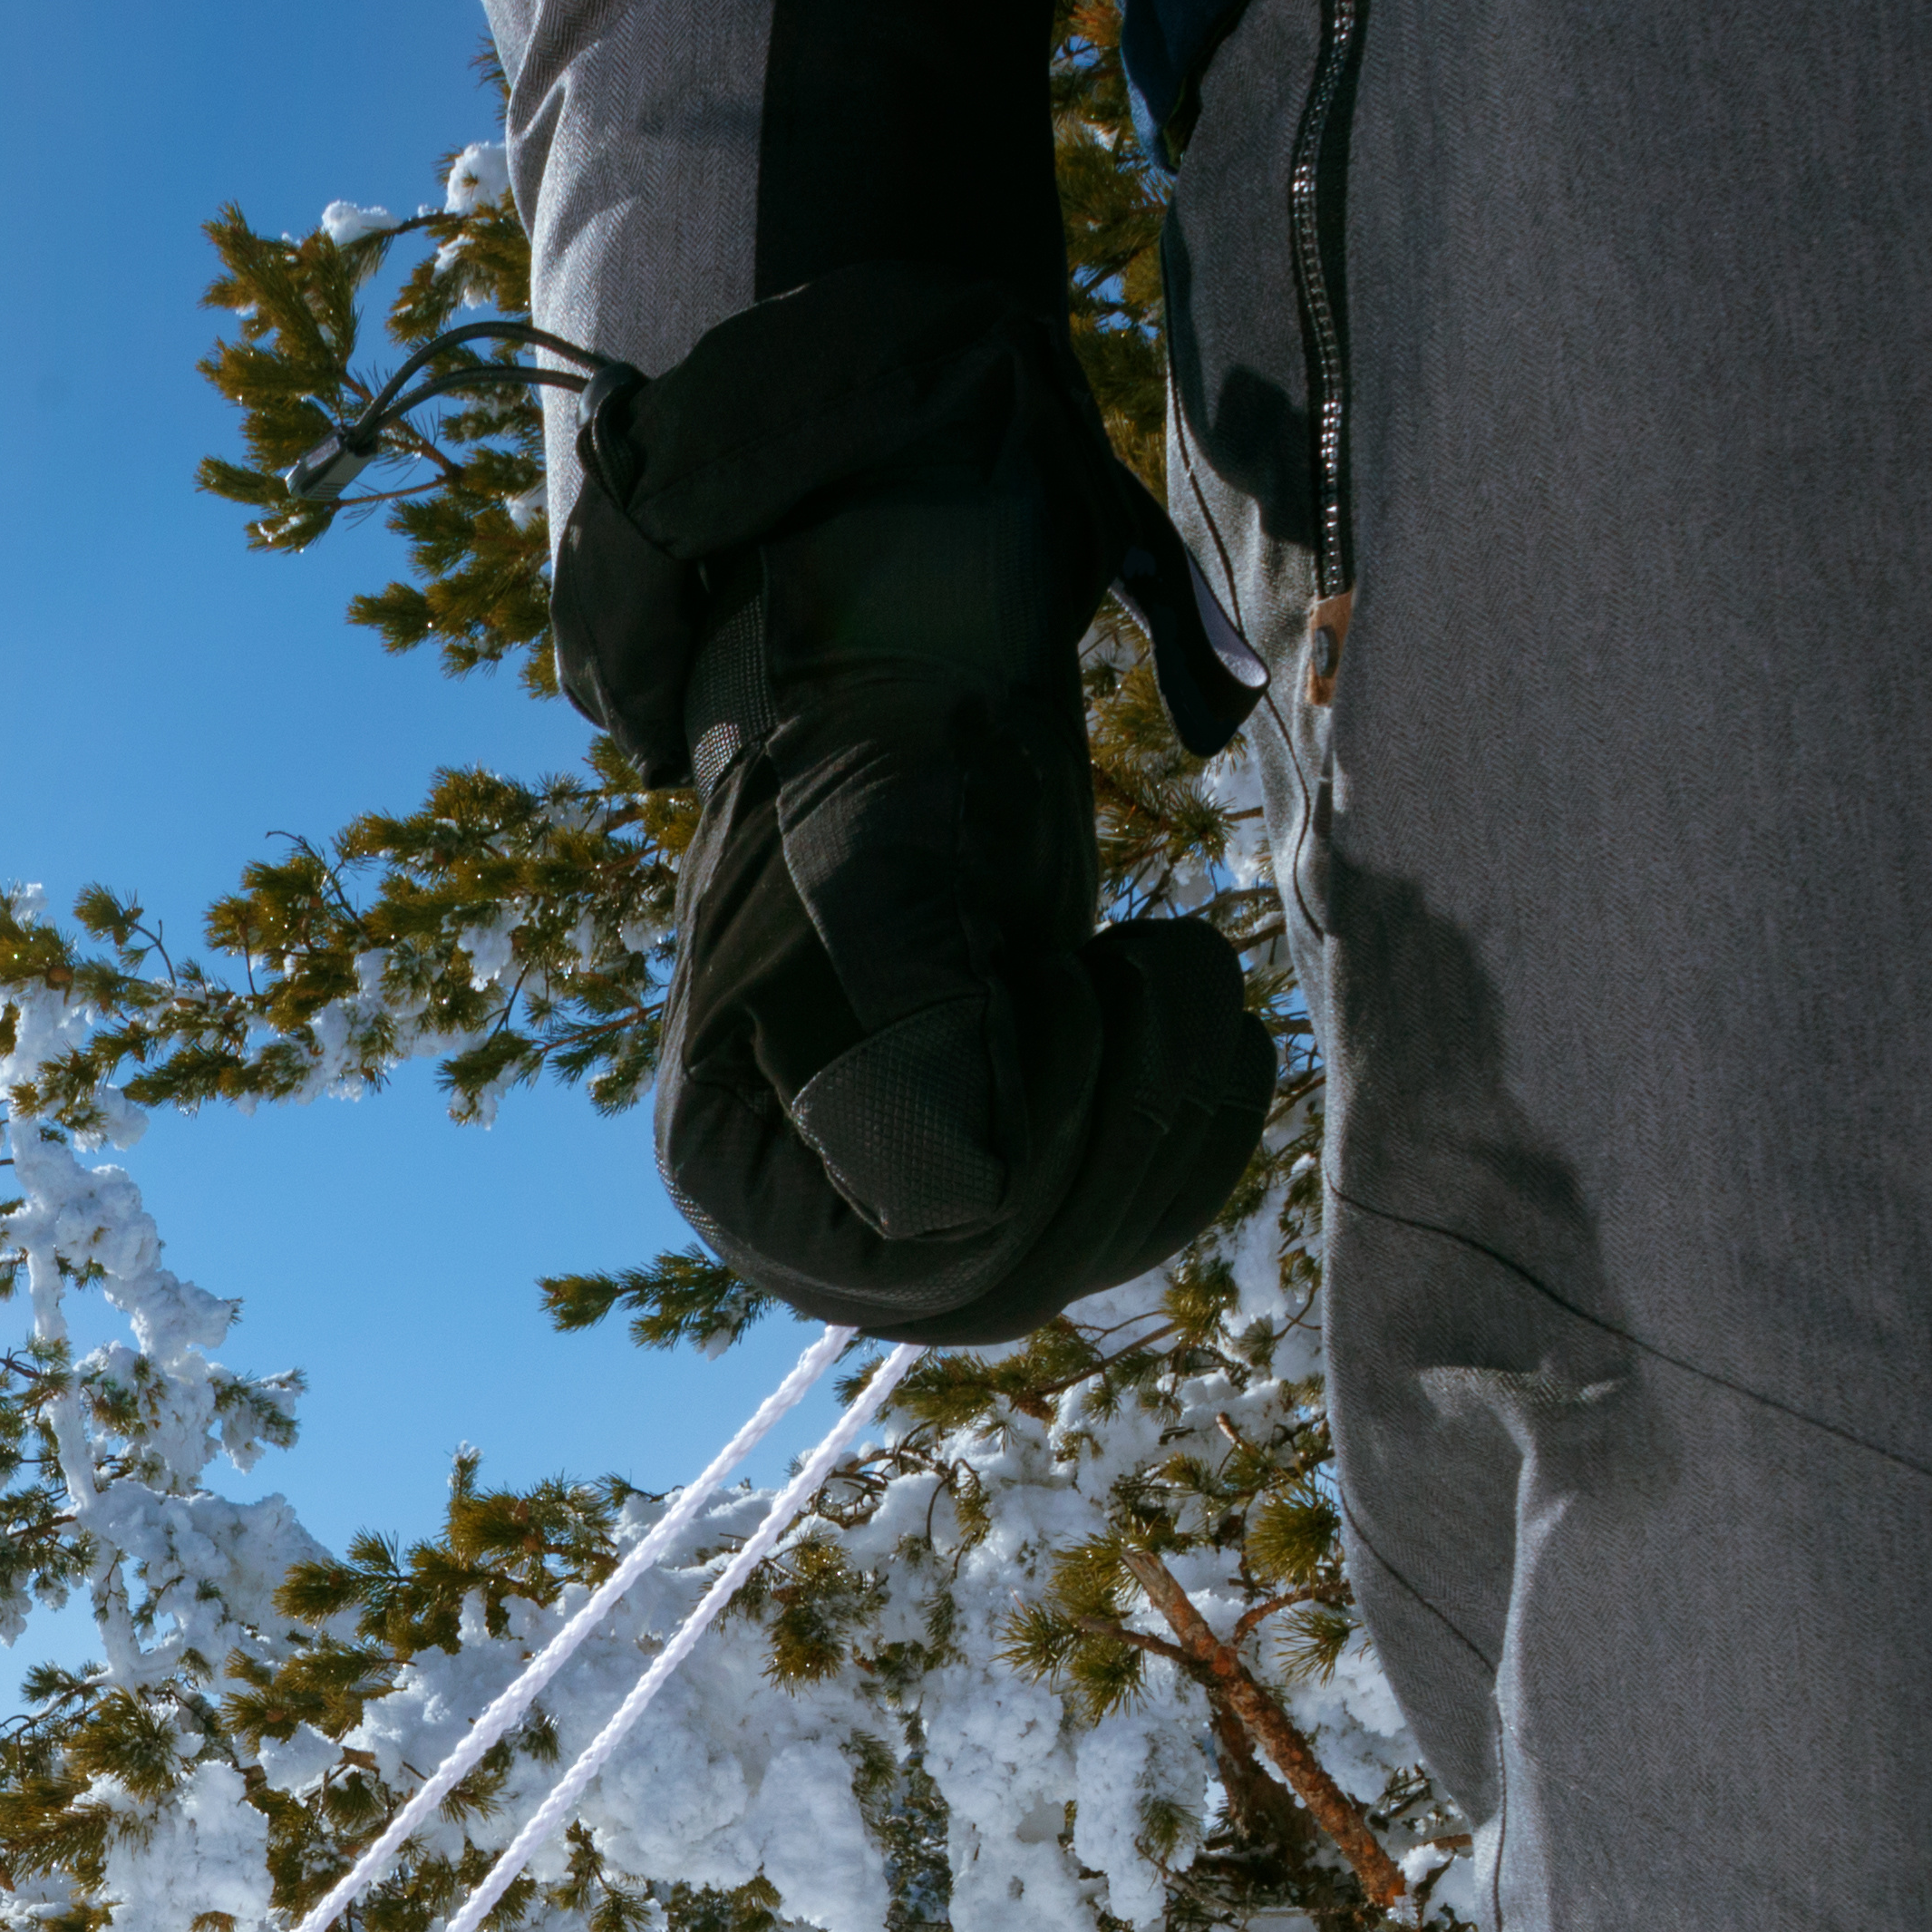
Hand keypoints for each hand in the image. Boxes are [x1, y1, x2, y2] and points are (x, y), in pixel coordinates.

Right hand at [555, 283, 1262, 1344]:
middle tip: (1152, 966)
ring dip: (1169, 1114)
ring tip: (1171, 963)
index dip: (1040, 1161)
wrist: (903, 657)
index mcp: (738, 1154)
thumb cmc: (867, 732)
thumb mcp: (880, 861)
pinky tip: (1192, 1003)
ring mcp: (906, 1182)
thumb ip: (909, 1025)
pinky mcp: (1002, 1139)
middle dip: (1118, 1131)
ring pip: (1082, 1245)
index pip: (922, 1258)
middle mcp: (809, 1200)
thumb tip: (958, 1214)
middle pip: (1011, 1274)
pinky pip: (1124, 1201)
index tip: (1077, 984)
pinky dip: (1193, 1115)